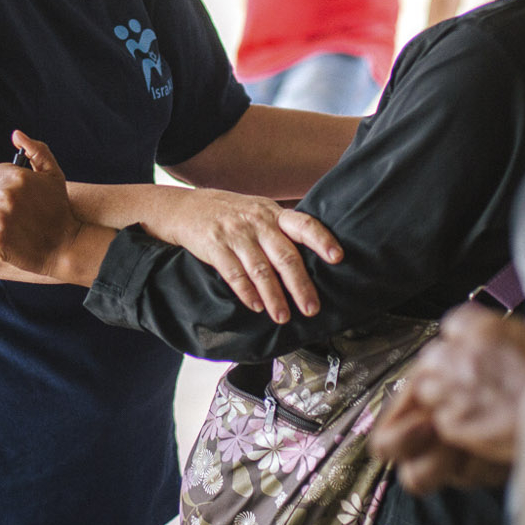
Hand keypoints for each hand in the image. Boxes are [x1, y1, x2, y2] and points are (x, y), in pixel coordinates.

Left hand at [0, 132, 81, 278]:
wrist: (65, 245)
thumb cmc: (59, 209)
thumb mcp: (54, 175)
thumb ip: (37, 151)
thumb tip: (16, 135)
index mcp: (17, 176)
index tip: (11, 197)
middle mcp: (5, 195)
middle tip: (10, 214)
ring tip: (4, 226)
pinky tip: (1, 238)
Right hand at [152, 189, 341, 323]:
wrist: (186, 208)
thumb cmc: (231, 213)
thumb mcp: (259, 211)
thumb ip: (283, 229)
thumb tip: (316, 256)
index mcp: (273, 214)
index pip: (304, 224)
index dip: (322, 240)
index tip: (337, 257)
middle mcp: (257, 223)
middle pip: (285, 256)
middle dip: (300, 285)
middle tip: (311, 308)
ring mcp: (235, 234)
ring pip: (260, 270)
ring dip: (274, 297)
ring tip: (283, 316)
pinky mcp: (215, 247)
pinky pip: (234, 274)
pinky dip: (246, 292)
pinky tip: (256, 306)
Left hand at [369, 303, 524, 491]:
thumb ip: (501, 337)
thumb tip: (490, 341)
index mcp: (483, 328)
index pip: (453, 325)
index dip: (462, 341)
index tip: (472, 352)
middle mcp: (463, 355)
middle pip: (434, 357)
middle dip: (447, 370)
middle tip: (473, 384)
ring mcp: (455, 389)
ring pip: (429, 389)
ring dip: (447, 398)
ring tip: (480, 407)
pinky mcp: (454, 423)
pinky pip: (443, 422)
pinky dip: (457, 426)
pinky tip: (485, 426)